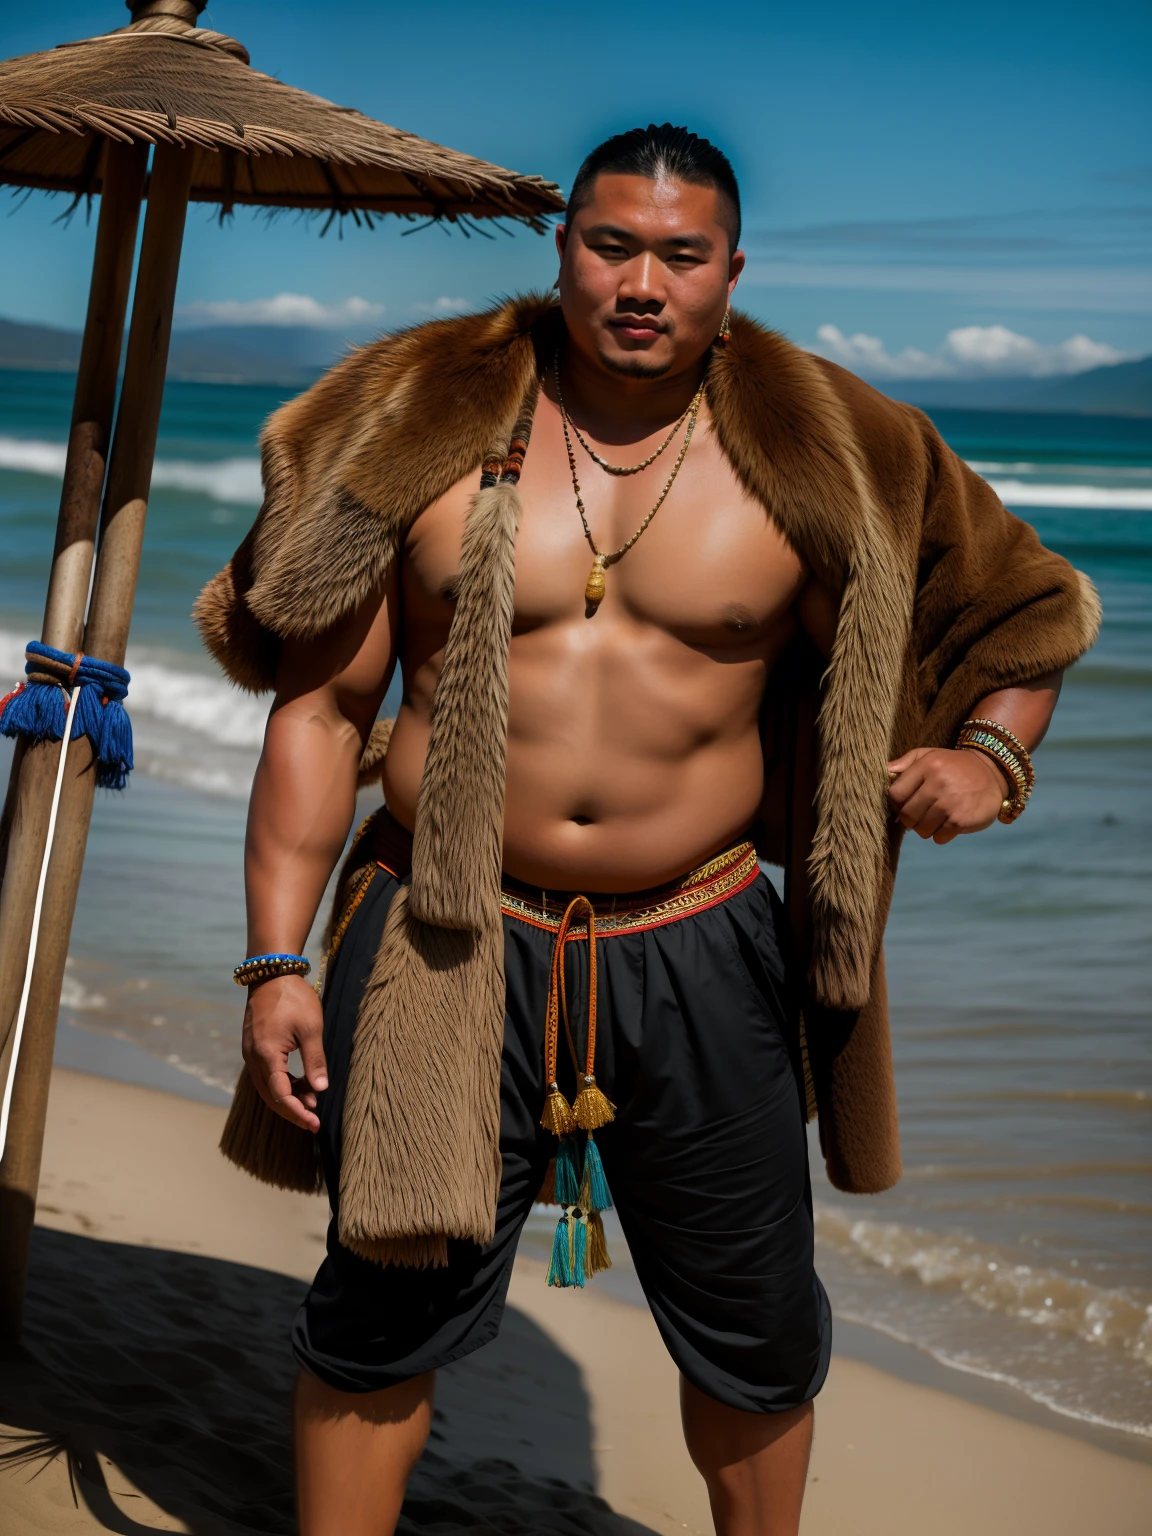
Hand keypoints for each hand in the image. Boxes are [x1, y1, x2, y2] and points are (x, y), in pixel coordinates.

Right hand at [241, 973, 327, 1131]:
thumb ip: (315, 1061)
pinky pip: (266, 1074)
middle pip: (270, 1096)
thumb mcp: (311, 1028)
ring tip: (312, 1102)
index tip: (315, 1123)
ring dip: (288, 1097)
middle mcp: (253, 1058)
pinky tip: (301, 1085)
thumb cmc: (294, 998)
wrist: (272, 973)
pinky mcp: (254, 1047)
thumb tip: (320, 1091)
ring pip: (267, 1086)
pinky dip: (282, 1083)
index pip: (280, 1095)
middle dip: (292, 1110)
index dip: (297, 1112)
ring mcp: (250, 1052)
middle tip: (313, 1121)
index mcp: (266, 1055)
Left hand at [886, 746, 1007, 843]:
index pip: (895, 794)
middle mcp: (938, 784)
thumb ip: (905, 763)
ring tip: (936, 817)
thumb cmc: (953, 766)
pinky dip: (941, 834)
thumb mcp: (930, 755)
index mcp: (927, 766)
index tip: (904, 803)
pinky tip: (949, 823)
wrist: (992, 773)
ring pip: (920, 830)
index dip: (896, 803)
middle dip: (910, 818)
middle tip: (920, 813)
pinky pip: (938, 838)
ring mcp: (949, 804)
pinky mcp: (960, 820)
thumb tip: (883, 773)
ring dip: (925, 828)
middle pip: (906, 815)